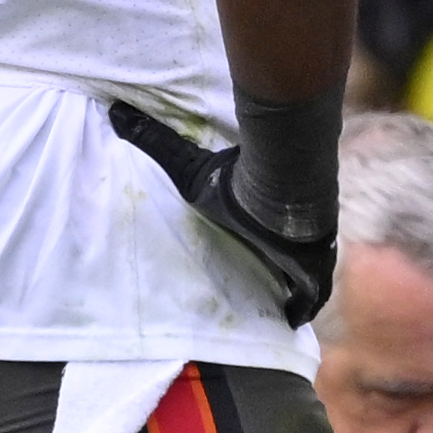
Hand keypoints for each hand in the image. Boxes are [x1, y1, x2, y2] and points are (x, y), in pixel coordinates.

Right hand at [109, 101, 338, 323]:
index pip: (262, 233)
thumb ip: (155, 142)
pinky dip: (303, 306)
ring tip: (273, 308)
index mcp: (261, 217)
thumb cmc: (238, 179)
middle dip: (274, 268)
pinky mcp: (317, 267)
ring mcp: (307, 250)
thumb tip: (116, 111)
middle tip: (257, 289)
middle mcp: (285, 232)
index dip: (257, 244)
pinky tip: (292, 321)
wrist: (281, 186)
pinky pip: (313, 294)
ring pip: (300, 274)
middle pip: (282, 254)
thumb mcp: (189, 168)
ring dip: (289, 287)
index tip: (248, 253)